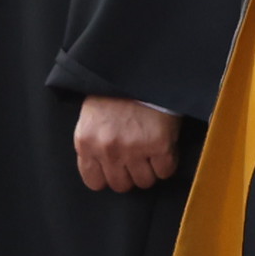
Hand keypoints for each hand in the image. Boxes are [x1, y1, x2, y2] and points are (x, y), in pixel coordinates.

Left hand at [70, 95, 189, 192]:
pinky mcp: (159, 145)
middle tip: (137, 158)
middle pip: (121, 185)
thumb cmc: (117, 92)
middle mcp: (108, 149)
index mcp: (86, 142)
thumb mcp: (93, 117)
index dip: (109, 176)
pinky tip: (164, 147)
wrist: (142, 70)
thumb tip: (103, 169)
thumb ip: (94, 143)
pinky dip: (167, 162)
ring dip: (150, 170)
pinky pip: (165, 171)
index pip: (94, 182)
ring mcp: (134, 148)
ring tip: (151, 152)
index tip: (117, 168)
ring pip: (144, 182)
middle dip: (130, 174)